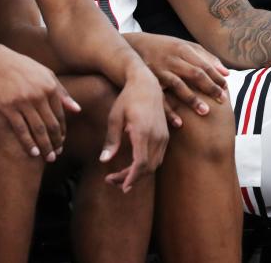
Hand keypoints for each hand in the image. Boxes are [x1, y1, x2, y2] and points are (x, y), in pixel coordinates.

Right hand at [0, 43, 81, 161]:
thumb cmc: (23, 69)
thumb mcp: (46, 75)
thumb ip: (62, 93)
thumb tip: (78, 110)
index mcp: (50, 88)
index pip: (60, 115)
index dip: (62, 132)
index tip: (62, 143)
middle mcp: (39, 95)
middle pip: (51, 125)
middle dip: (55, 142)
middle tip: (56, 155)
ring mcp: (23, 101)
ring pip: (38, 130)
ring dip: (44, 146)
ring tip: (48, 158)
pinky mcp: (8, 107)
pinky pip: (21, 129)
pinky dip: (28, 143)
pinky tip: (33, 153)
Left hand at [101, 66, 167, 192]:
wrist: (148, 84)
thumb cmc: (128, 98)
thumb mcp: (115, 117)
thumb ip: (111, 140)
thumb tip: (104, 160)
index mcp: (142, 131)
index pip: (140, 163)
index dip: (131, 178)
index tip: (121, 187)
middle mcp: (156, 136)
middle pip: (147, 168)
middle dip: (130, 179)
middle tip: (111, 181)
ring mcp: (163, 136)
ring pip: (154, 165)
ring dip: (139, 175)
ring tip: (120, 177)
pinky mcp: (166, 136)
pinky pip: (158, 158)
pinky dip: (146, 167)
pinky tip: (132, 168)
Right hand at [127, 32, 228, 126]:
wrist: (133, 45)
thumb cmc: (165, 47)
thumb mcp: (184, 46)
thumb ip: (206, 57)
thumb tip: (227, 73)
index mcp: (183, 49)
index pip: (204, 64)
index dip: (216, 77)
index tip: (226, 89)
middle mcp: (173, 59)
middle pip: (194, 73)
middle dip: (209, 87)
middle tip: (222, 101)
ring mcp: (160, 70)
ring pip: (178, 85)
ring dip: (192, 99)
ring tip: (205, 112)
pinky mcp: (149, 81)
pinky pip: (160, 98)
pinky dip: (169, 110)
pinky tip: (179, 122)